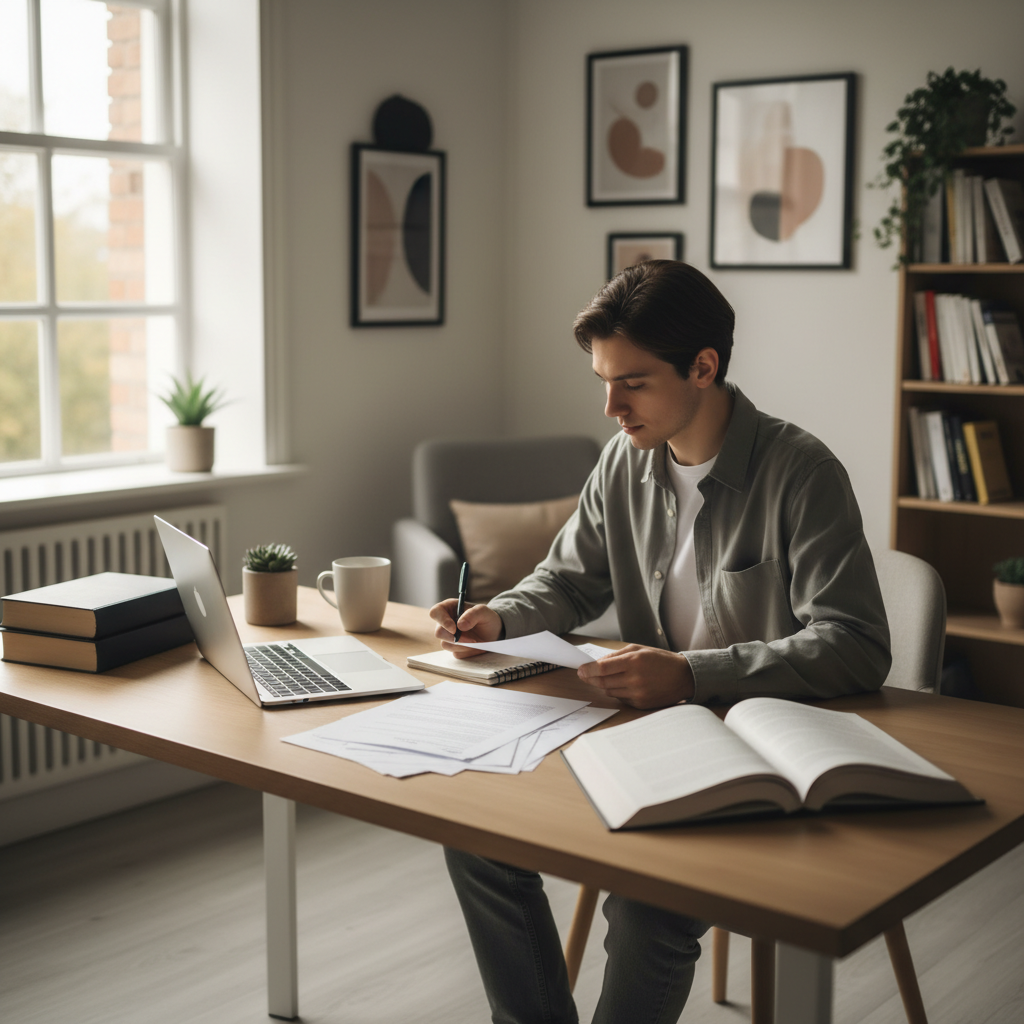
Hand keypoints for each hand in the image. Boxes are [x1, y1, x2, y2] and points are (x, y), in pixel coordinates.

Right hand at [429, 599, 502, 658]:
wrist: (493, 631)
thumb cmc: (486, 617)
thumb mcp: (483, 611)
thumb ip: (473, 614)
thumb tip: (460, 625)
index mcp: (448, 608)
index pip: (435, 612)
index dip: (442, 621)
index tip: (454, 629)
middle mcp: (445, 623)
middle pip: (439, 632)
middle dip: (456, 638)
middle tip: (473, 639)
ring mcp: (448, 636)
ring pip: (446, 644)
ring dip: (463, 645)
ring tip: (478, 641)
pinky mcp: (454, 648)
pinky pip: (456, 653)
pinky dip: (468, 651)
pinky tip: (477, 646)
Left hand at [577, 645, 693, 707]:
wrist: (684, 677)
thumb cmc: (661, 660)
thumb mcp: (639, 649)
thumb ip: (616, 655)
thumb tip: (596, 662)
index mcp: (634, 662)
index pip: (602, 668)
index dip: (588, 670)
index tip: (580, 669)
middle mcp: (635, 679)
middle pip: (602, 682)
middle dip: (591, 678)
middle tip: (585, 674)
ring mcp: (638, 694)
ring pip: (610, 691)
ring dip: (605, 685)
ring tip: (609, 677)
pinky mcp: (641, 704)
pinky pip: (621, 699)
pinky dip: (618, 692)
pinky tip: (625, 685)